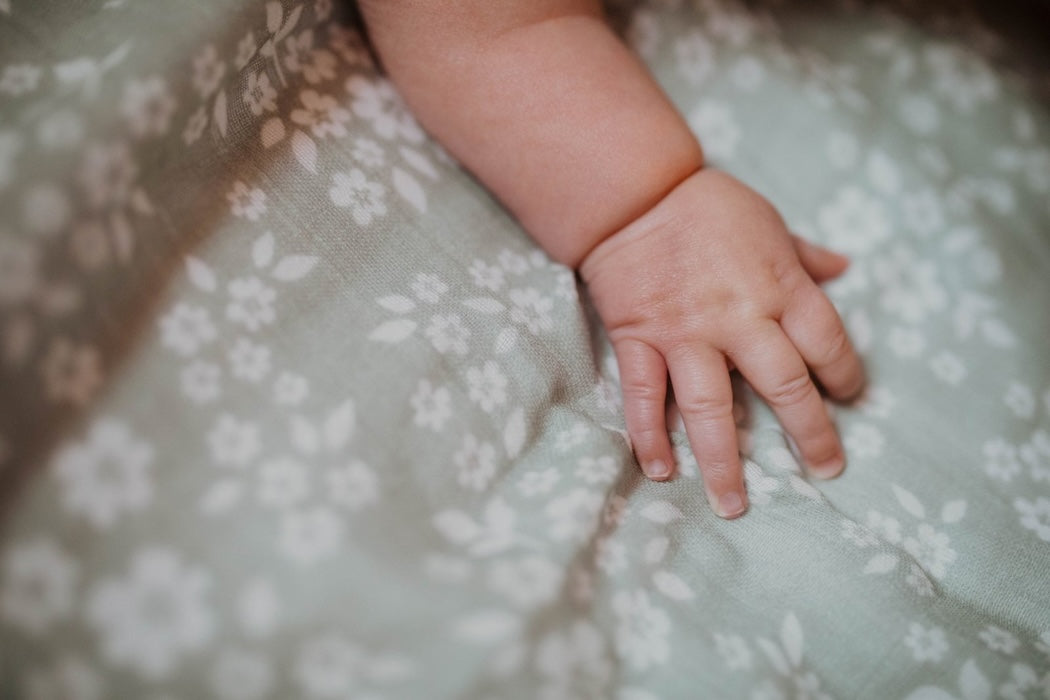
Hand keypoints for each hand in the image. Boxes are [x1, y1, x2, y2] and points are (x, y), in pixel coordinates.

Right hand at [580, 169, 865, 517]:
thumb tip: (843, 268)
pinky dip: (649, 435)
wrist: (634, 195)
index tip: (849, 399)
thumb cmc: (708, 206)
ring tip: (733, 505)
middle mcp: (739, 317)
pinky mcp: (640, 340)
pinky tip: (660, 471)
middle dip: (809, 435)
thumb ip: (804, 256)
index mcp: (779, 286)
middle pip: (784, 387)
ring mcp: (685, 333)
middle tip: (824, 472)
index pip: (827, 343)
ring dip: (723, 461)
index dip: (844, 376)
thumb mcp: (769, 222)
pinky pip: (644, 396)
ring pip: (710, 407)